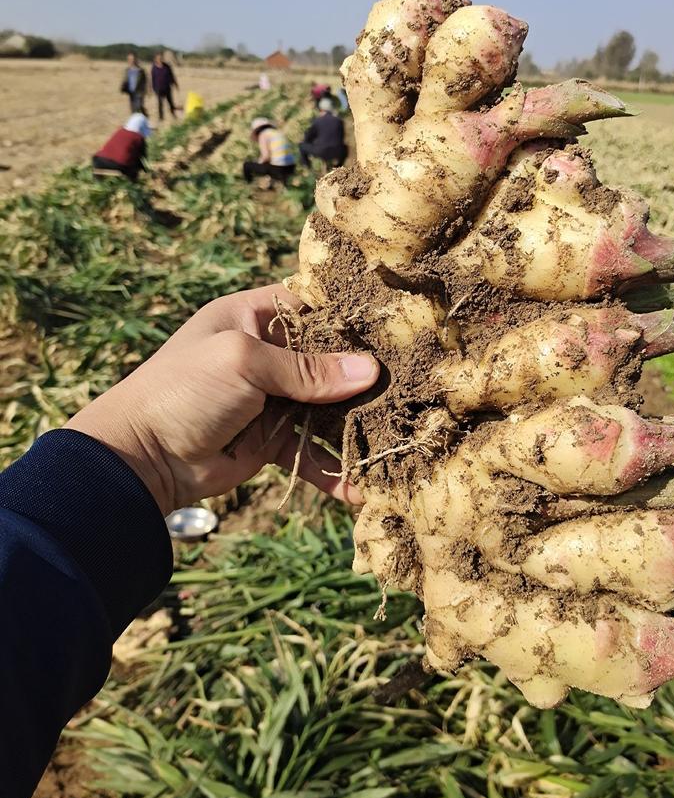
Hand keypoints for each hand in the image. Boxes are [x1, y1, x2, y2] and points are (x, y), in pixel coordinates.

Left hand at [66, 285, 379, 514]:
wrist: (140, 457)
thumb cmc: (184, 389)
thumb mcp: (244, 363)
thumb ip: (307, 369)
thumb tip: (370, 371)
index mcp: (253, 315)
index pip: (314, 308)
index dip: (350, 320)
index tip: (395, 333)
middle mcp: (266, 352)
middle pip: (328, 361)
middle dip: (363, 379)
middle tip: (408, 391)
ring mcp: (270, 398)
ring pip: (325, 408)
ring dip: (354, 427)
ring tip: (393, 443)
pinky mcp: (269, 440)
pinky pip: (309, 451)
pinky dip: (331, 469)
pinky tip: (358, 490)